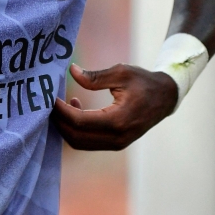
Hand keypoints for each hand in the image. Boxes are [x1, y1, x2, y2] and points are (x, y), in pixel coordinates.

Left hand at [50, 63, 176, 150]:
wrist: (166, 98)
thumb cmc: (144, 82)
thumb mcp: (121, 73)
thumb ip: (95, 76)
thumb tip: (72, 71)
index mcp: (118, 120)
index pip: (80, 121)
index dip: (61, 111)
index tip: (50, 98)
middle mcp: (117, 137)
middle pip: (76, 137)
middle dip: (59, 121)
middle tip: (48, 103)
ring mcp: (117, 143)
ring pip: (80, 143)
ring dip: (65, 127)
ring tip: (60, 104)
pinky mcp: (116, 143)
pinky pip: (89, 142)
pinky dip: (76, 130)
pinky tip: (75, 107)